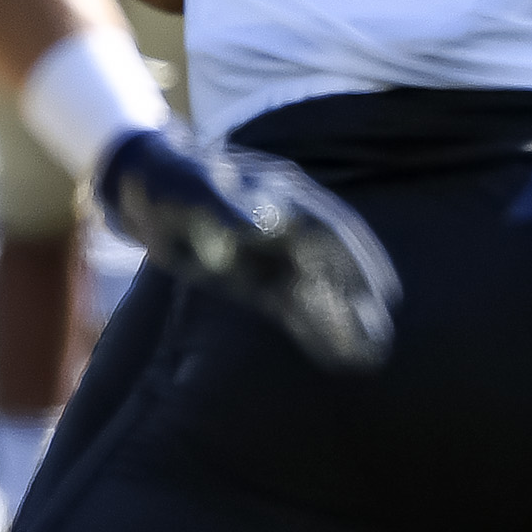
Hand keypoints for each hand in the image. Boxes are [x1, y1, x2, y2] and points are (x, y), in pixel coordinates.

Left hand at [98, 129, 396, 370]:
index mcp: (283, 198)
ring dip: (343, 316)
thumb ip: (225, 206)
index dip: (359, 260)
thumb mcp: (191, 189)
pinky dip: (314, 326)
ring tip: (370, 349)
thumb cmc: (171, 181)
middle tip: (386, 326)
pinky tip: (334, 350)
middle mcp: (289, 228)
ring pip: (317, 288)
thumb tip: (265, 224)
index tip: (382, 288)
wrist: (146, 186)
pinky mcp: (256, 278)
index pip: (332, 232)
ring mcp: (275, 254)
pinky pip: (293, 305)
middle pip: (335, 264)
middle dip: (362, 293)